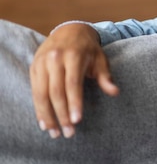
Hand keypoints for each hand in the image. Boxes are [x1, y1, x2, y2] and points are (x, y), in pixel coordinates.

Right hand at [29, 22, 118, 138]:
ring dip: (47, 115)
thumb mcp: (100, 58)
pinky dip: (38, 108)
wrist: (69, 30)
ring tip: (55, 132)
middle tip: (68, 133)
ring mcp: (42, 63)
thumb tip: (115, 92)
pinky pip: (34, 91)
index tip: (77, 120)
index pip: (72, 83)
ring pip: (41, 94)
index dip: (74, 103)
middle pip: (56, 92)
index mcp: (74, 55)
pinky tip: (44, 122)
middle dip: (61, 114)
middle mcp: (55, 59)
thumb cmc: (88, 48)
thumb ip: (105, 76)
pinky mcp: (34, 67)